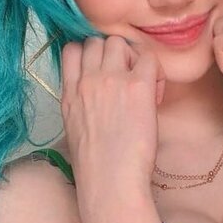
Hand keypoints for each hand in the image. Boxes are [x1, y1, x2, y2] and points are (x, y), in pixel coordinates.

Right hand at [59, 35, 164, 193]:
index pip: (72, 49)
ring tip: (140, 84)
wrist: (110, 181)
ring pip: (120, 43)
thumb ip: (81, 103)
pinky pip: (148, 57)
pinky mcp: (137, 86)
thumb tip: (98, 96)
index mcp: (69, 92)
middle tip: (126, 79)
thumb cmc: (97, 166)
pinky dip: (154, 70)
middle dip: (113, 54)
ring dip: (132, 57)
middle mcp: (87, 80)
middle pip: (98, 41)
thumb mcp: (75, 128)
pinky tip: (154, 94)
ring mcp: (111, 80)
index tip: (103, 71)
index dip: (90, 54)